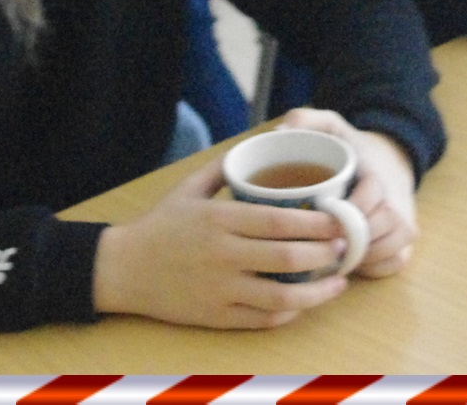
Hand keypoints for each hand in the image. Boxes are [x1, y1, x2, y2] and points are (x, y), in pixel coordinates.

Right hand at [93, 160, 350, 327]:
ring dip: (318, 292)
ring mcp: (220, 290)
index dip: (317, 223)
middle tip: (344, 247)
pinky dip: (290, 313)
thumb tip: (260, 146)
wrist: (122, 269)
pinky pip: (263, 319)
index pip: (281, 221)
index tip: (340, 220)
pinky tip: (304, 303)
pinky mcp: (216, 317)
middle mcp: (222, 256)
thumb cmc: (160, 226)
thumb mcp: (188, 188)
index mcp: (219, 220)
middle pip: (288, 258)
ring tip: (338, 281)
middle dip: (325, 254)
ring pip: (282, 297)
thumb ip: (225, 168)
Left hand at [278, 107, 418, 278]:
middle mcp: (398, 206)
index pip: (363, 205)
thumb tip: (278, 132)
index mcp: (378, 178)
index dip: (339, 218)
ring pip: (383, 253)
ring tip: (326, 252)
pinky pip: (392, 265)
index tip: (316, 218)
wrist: (392, 160)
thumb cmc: (355, 148)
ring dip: (355, 257)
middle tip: (313, 241)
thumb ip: (307, 120)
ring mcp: (405, 228)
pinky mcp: (407, 245)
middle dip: (343, 241)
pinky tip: (349, 261)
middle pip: (373, 234)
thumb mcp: (332, 126)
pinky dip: (371, 268)